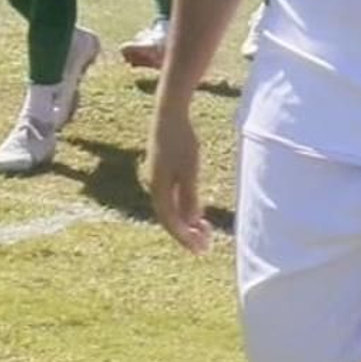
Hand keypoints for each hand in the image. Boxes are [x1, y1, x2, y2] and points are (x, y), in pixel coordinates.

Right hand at [147, 107, 210, 254]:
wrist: (169, 112)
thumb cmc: (181, 140)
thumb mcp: (190, 170)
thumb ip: (189, 196)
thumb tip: (190, 222)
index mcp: (158, 187)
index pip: (170, 221)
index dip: (184, 238)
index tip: (200, 249)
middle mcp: (154, 185)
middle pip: (169, 217)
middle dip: (186, 234)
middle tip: (205, 246)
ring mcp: (157, 177)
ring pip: (170, 207)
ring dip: (186, 222)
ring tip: (204, 231)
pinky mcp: (162, 169)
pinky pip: (171, 196)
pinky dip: (184, 208)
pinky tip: (197, 210)